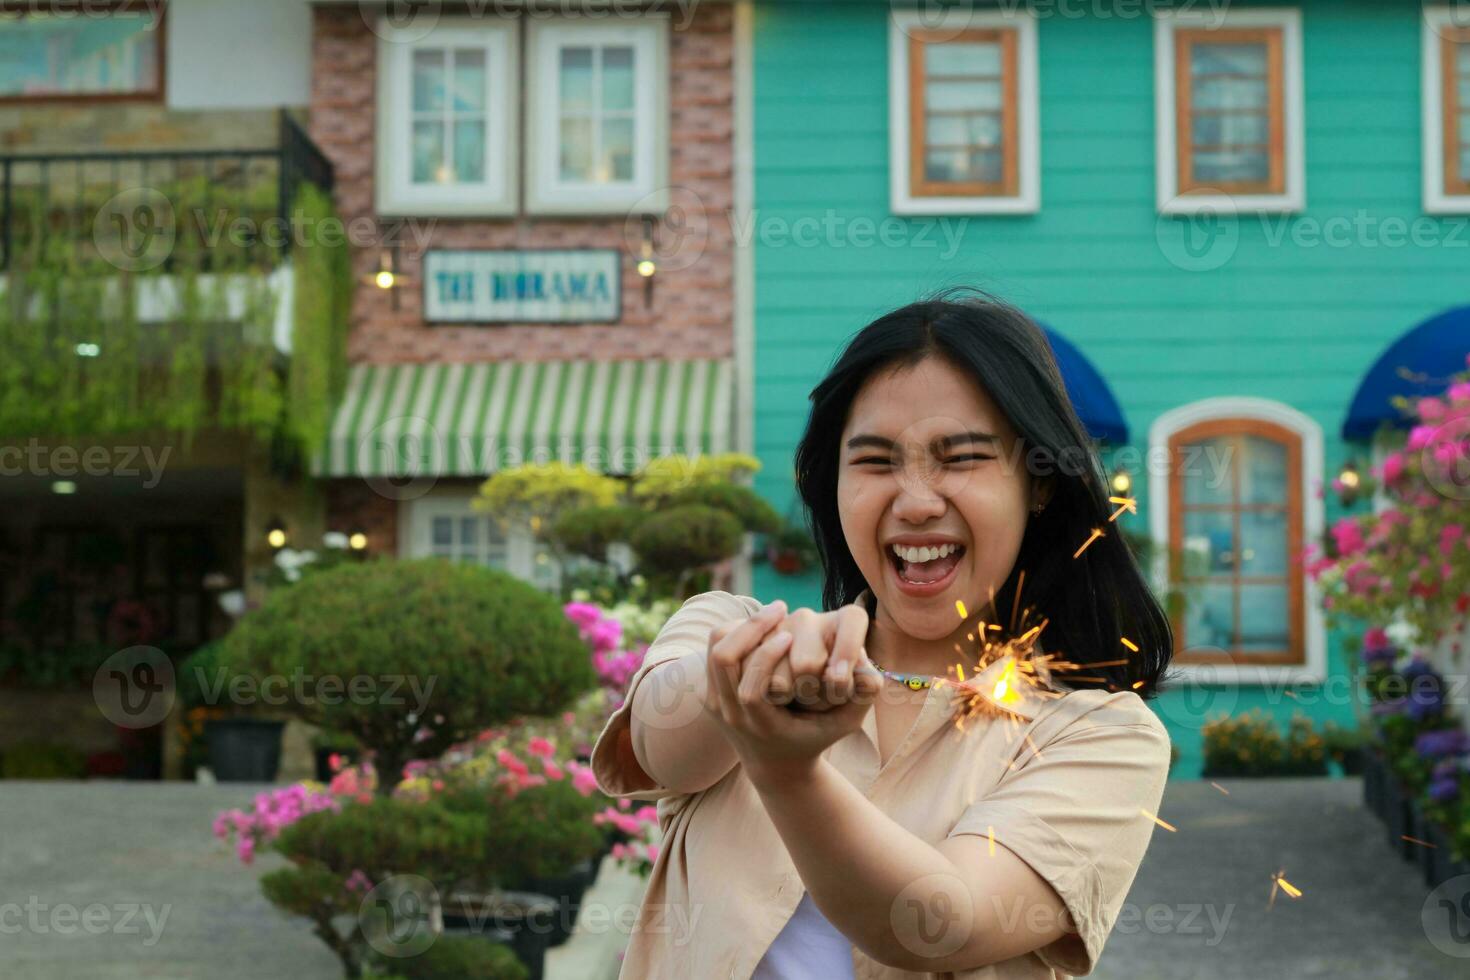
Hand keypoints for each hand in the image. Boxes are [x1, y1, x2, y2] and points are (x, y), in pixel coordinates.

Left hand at [703, 601, 882, 781]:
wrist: (777, 767)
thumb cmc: (817, 736)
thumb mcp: (844, 723)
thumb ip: (861, 698)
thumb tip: (871, 672)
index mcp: (764, 727)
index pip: (752, 689)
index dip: (768, 656)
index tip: (789, 634)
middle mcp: (734, 717)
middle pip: (724, 661)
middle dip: (752, 628)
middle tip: (780, 608)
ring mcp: (717, 707)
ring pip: (714, 652)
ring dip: (742, 626)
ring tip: (770, 612)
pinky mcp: (709, 695)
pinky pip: (712, 653)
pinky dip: (733, 633)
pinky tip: (760, 625)